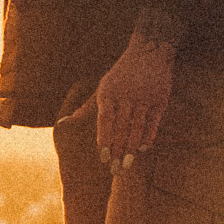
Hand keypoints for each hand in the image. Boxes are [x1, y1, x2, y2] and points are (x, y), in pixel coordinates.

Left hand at [93, 26, 174, 165]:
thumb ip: (86, 107)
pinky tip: (142, 149)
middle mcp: (126, 96)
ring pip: (137, 127)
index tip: (103, 157)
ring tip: (127, 165)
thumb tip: (63, 122)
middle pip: (121, 127)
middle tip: (115, 170)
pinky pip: (153, 122)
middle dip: (118, 150)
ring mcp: (143, 98)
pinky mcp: (159, 100)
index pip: (105, 120)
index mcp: (108, 93)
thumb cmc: (120, 75)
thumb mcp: (102, 87)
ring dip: (131, 147)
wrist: (148, 53)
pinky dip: (148, 136)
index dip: (104, 139)